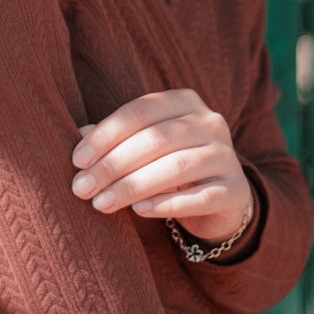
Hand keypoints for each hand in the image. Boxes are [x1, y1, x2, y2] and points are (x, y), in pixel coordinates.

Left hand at [70, 89, 251, 242]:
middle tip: (82, 188)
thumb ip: (115, 140)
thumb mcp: (142, 148)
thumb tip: (79, 135)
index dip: (105, 135)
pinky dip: (166, 204)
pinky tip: (139, 211)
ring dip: (133, 186)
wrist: (217, 199)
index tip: (78, 161)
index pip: (139, 111)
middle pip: (155, 139)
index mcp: (184, 101)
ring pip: (176, 167)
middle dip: (113, 165)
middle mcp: (210, 122)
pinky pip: (198, 197)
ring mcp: (226, 155)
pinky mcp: (235, 190)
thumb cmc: (168, 166)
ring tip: (102, 203)